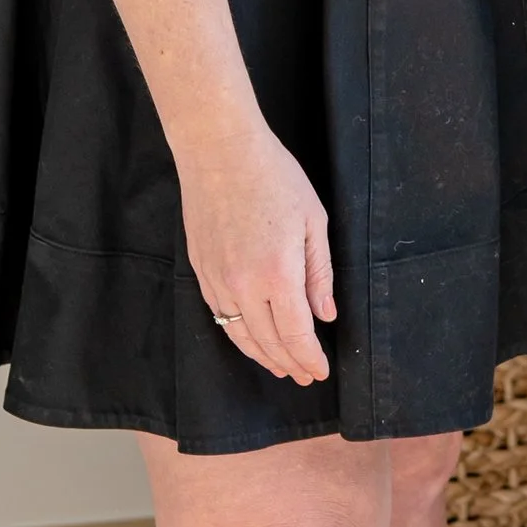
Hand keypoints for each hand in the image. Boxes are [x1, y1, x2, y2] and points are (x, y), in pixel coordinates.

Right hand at [180, 119, 336, 381]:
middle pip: (268, 342)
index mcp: (278, 274)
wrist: (218, 151)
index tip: (320, 371)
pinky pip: (220, 314)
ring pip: (239, 335)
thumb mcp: (312, 221)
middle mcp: (243, 285)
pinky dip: (238, 334)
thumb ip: (319, 274)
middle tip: (304, 376)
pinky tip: (251, 337)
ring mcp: (217, 280)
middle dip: (289, 363)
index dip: (309, 359)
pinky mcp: (200, 270)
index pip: (296, 335)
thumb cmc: (274, 177)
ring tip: (280, 367)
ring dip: (262, 356)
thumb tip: (326, 315)